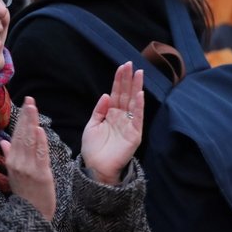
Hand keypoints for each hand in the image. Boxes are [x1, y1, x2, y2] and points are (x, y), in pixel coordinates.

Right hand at [0, 96, 55, 219]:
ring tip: (33, 108)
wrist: (31, 216)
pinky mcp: (41, 174)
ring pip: (30, 142)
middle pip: (22, 135)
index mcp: (11, 161)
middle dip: (26, 116)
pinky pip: (40, 155)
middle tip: (29, 100)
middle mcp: (17, 163)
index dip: (21, 120)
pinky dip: (40, 142)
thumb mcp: (12, 174)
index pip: (15, 135)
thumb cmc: (24, 194)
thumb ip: (8, 155)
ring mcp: (29, 168)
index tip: (25, 105)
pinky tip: (40, 130)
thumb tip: (2, 140)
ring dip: (32, 124)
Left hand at [80, 62, 143, 184]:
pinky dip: (139, 106)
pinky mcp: (134, 135)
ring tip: (139, 74)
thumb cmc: (93, 148)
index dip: (119, 80)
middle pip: (126, 94)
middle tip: (131, 64)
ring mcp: (129, 125)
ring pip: (134, 103)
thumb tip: (106, 94)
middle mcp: (122, 117)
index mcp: (111, 114)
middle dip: (128, 79)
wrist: (95, 167)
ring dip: (136, 88)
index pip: (117, 93)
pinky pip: (138, 118)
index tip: (122, 67)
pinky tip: (140, 95)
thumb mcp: (92, 125)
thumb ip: (99, 110)